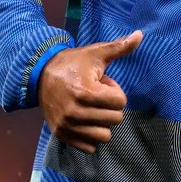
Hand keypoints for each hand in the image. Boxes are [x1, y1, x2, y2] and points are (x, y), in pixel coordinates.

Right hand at [37, 31, 142, 153]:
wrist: (39, 75)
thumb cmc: (73, 63)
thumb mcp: (96, 53)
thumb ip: (120, 46)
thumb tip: (140, 34)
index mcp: (86, 92)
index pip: (120, 102)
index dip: (115, 91)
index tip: (102, 84)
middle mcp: (76, 112)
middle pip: (115, 119)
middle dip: (110, 107)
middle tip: (96, 95)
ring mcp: (67, 125)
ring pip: (104, 136)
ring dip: (102, 123)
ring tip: (90, 108)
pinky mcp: (61, 134)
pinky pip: (89, 147)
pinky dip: (91, 136)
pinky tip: (85, 121)